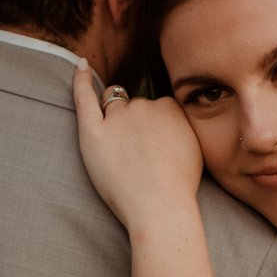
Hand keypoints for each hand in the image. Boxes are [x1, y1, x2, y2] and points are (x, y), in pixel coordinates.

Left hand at [73, 63, 203, 230]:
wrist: (161, 209)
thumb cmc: (179, 187)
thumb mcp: (195, 147)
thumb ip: (182, 125)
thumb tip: (171, 118)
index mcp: (171, 107)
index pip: (157, 108)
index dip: (155, 130)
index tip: (156, 152)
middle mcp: (144, 106)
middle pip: (134, 105)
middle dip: (134, 126)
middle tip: (140, 161)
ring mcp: (118, 118)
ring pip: (113, 106)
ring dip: (115, 122)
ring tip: (123, 156)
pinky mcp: (94, 133)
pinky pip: (85, 98)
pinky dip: (81, 80)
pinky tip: (81, 67)